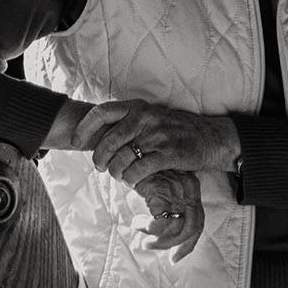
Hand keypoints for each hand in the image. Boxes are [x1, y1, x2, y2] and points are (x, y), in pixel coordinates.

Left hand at [74, 101, 241, 188]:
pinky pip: (139, 170)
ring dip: (115, 171)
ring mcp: (157, 135)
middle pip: (108, 140)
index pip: (101, 112)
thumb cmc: (176, 129)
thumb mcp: (151, 117)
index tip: (75, 141)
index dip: (84, 128)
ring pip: (121, 158)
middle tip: (99, 167)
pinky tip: (134, 180)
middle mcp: (146, 117)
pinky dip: (131, 179)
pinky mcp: (169, 154)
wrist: (211, 137)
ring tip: (119, 175)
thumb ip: (128, 122)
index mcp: (138, 106)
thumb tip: (97, 135)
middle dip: (98, 158)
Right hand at [133, 169, 204, 261]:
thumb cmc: (143, 168)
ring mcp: (176, 191)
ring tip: (143, 240)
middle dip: (177, 246)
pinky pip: (159, 223)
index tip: (175, 257)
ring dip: (158, 241)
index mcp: (192, 189)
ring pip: (176, 229)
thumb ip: (165, 203)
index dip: (188, 243)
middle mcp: (189, 190)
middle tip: (164, 253)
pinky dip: (147, 229)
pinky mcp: (161, 192)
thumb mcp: (160, 186)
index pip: (198, 222)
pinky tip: (136, 224)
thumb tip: (160, 230)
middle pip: (192, 228)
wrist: (132, 147)